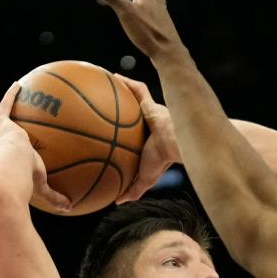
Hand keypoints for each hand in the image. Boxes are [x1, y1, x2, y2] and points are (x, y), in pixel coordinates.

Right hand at [0, 82, 71, 212]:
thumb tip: (70, 208)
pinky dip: (12, 94)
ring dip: (2, 106)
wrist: (7, 174)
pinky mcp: (4, 123)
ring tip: (9, 96)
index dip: (0, 148)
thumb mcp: (40, 189)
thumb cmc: (21, 185)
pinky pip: (8, 104)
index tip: (2, 143)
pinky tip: (19, 84)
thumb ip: (54, 197)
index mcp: (1, 162)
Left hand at [113, 75, 180, 203]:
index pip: (133, 136)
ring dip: (121, 90)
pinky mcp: (152, 103)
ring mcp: (151, 112)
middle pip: (132, 114)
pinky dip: (126, 82)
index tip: (109, 130)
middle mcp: (148, 125)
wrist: (176, 145)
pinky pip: (138, 89)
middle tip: (101, 104)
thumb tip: (118, 202)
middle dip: (120, 108)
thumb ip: (133, 189)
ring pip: (134, 99)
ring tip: (103, 82)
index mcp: (147, 141)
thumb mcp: (145, 179)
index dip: (123, 133)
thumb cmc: (162, 162)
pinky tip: (112, 75)